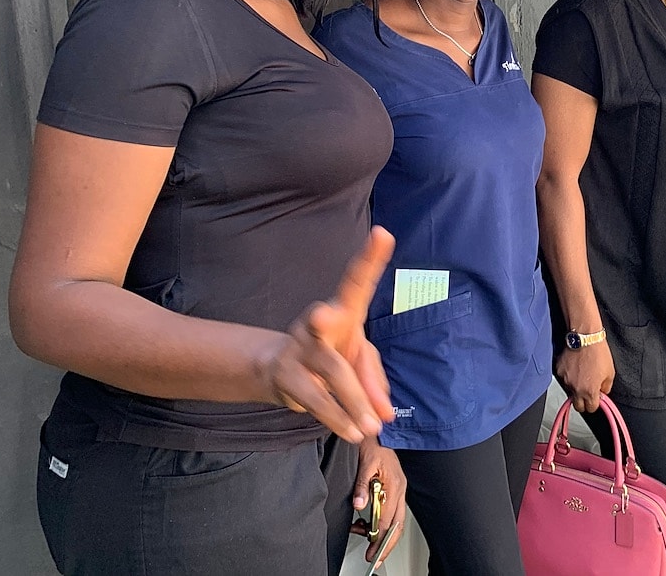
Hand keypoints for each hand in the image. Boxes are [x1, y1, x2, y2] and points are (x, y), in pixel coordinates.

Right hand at [262, 227, 396, 443]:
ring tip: (370, 427)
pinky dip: (337, 417)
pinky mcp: (287, 375)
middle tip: (323, 316)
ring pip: (329, 371)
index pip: (357, 279)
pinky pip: (315, 398)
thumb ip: (374, 381)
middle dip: (323, 317)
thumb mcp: (359, 362)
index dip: (371, 257)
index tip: (384, 234)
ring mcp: (299, 347)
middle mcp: (319, 321)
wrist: (281, 371)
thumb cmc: (333, 356)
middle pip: (325, 319)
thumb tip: (383, 414)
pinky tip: (351, 431)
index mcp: (343, 308)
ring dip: (352, 401)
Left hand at [351, 438, 406, 565]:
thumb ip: (362, 485)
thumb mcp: (365, 463)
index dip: (380, 538)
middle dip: (386, 544)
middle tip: (375, 557)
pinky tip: (366, 523)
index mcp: (395, 485)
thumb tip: (359, 504)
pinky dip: (379, 521)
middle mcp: (399, 489)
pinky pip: (390, 511)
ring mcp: (398, 489)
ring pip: (395, 520)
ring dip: (381, 532)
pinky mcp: (393, 489)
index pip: (389, 519)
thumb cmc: (373, 443)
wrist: (376, 432)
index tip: (373, 552)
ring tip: (364, 537)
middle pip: (397, 524)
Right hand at [555, 342, 614, 413]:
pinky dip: (568, 375)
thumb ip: (606, 387)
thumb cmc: (598, 352)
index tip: (595, 399)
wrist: (585, 337)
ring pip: (570, 391)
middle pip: (577, 406)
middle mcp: (576, 389)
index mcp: (589, 392)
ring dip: (575, 387)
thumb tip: (602, 392)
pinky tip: (574, 366)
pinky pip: (564, 378)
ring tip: (581, 373)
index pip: (591, 409)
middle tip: (587, 392)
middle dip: (583, 401)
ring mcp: (566, 380)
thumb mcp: (610, 373)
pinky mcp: (559, 370)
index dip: (594, 404)